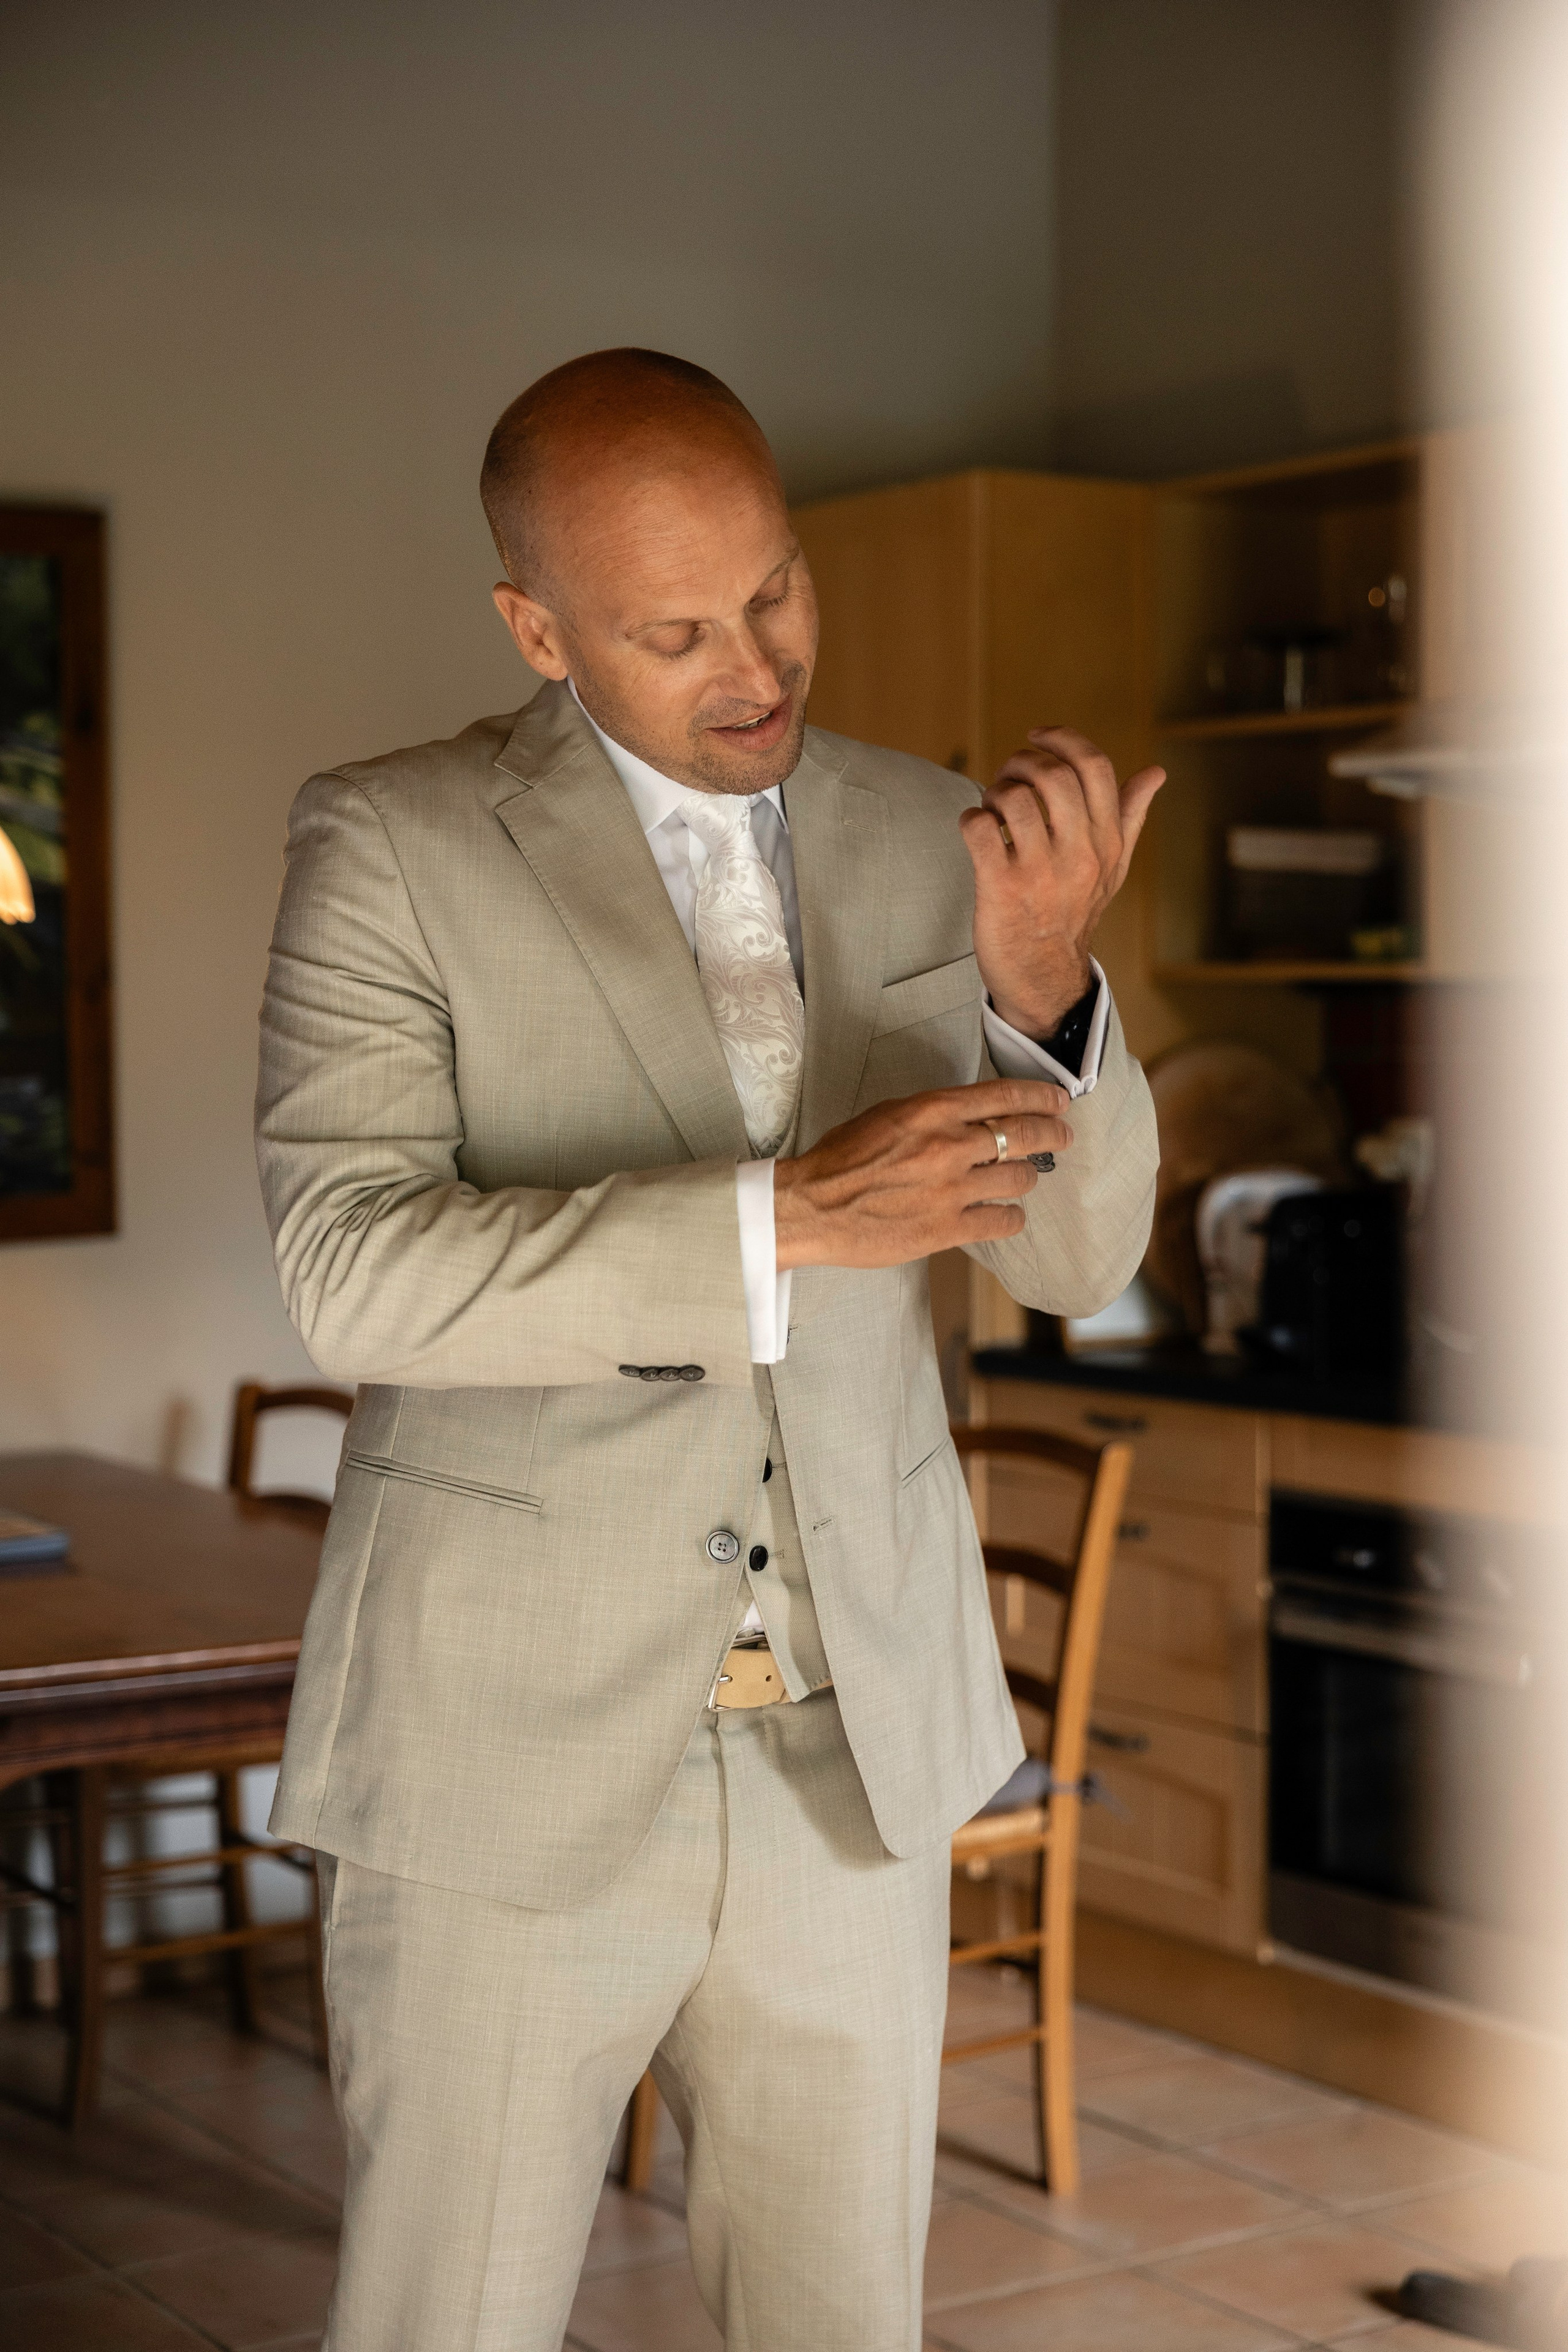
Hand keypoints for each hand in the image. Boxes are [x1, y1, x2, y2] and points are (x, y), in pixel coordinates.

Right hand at [773, 1079, 1072, 1270]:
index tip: (1058, 1101)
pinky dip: (1011, 1216)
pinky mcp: (946, 1229)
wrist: (811, 1207)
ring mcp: (950, 1189)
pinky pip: (1002, 1220)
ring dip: (1026, 1177)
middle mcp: (948, 1146)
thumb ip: (932, 1115)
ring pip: (1018, 1178)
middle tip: (1062, 1137)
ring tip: (1022, 1178)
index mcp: (931, 1111)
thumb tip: (970, 1117)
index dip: (1040, 1098)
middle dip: (1051, 1134)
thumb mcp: (887, 1116)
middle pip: (1022, 1135)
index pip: (1004, 1096)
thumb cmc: (841, 1161)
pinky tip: (1006, 1215)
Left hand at [960, 726, 1165, 1035]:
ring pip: (1013, 798)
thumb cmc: (1074, 915)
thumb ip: (1130, 816)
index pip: (1094, 767)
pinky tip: (976, 831)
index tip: (1037, 736)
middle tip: (1008, 780)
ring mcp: (1040, 872)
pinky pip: (979, 830)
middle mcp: (1078, 854)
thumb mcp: (1112, 867)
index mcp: (1106, 841)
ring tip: (992, 810)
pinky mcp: (1001, 888)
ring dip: (994, 792)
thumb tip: (1156, 773)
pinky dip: (970, 820)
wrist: (1045, 977)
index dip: (1062, 738)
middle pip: (1051, 775)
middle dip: (1020, 763)